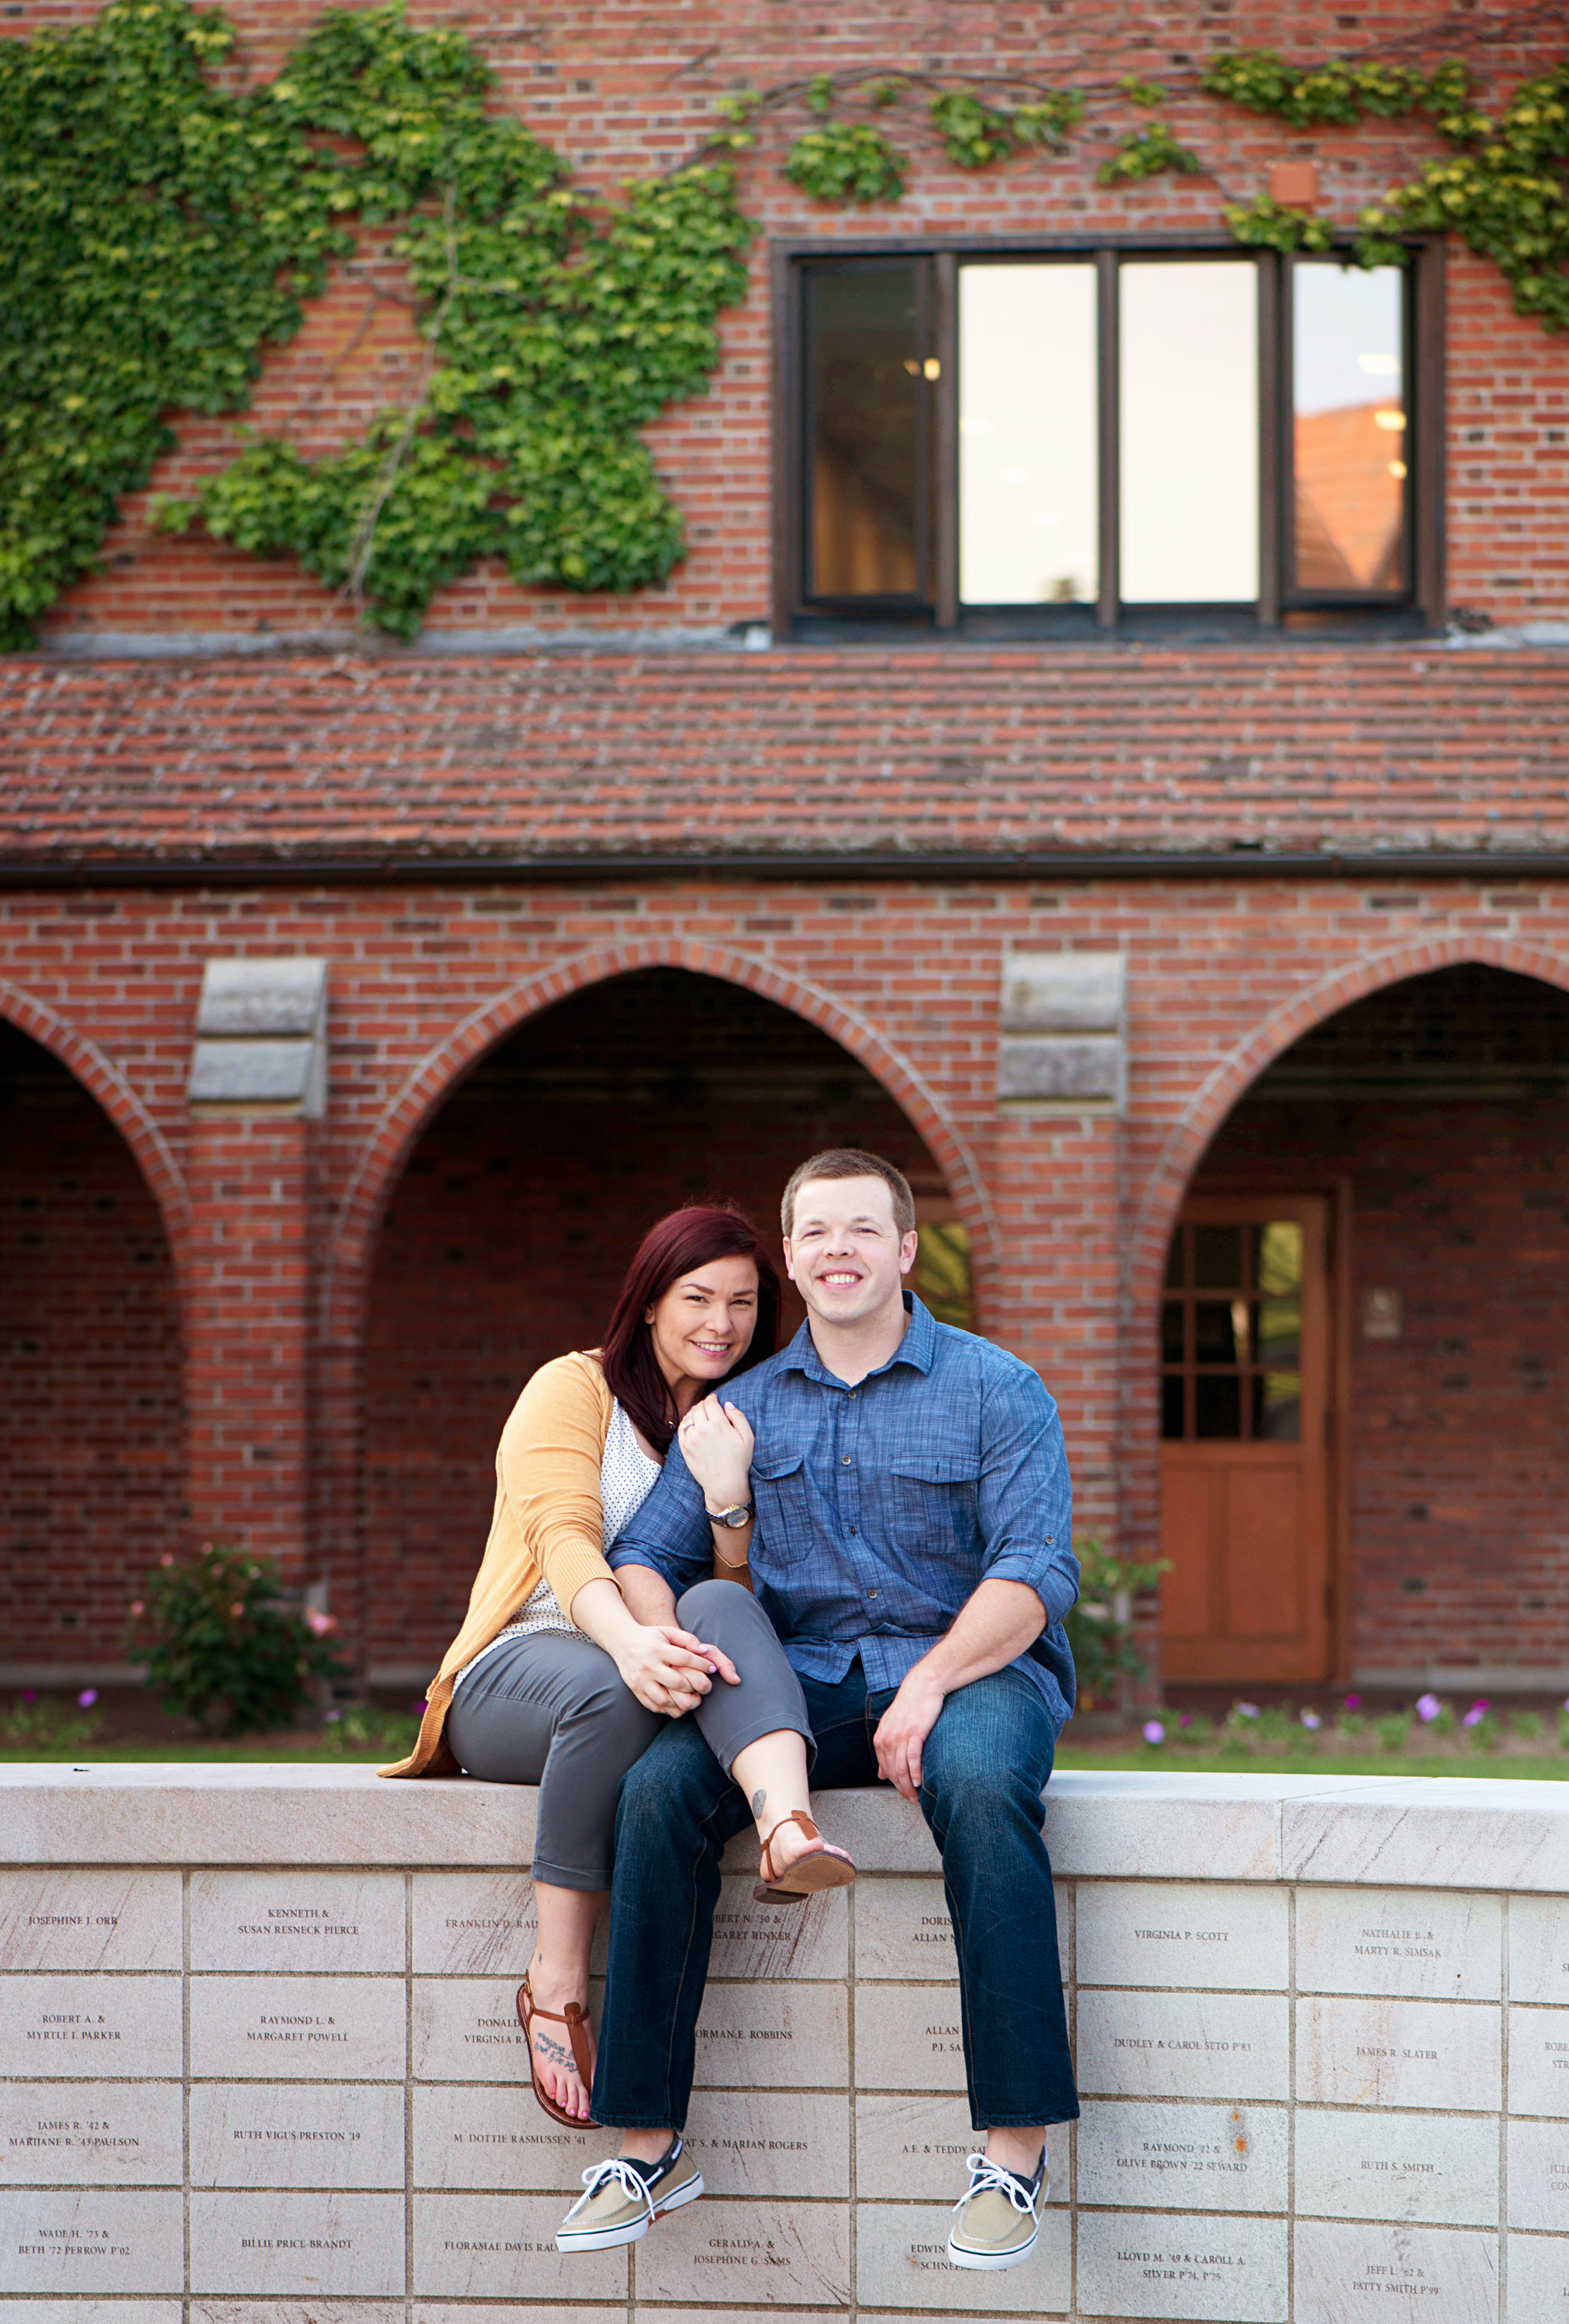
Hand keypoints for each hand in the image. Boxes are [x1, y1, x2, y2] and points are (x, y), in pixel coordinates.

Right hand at [614, 1622, 739, 1716]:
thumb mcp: (667, 1631)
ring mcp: (641, 1681)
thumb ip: (687, 1639)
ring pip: (665, 1699)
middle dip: (695, 1686)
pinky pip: (654, 1706)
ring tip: (693, 1698)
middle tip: (706, 1686)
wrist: (621, 1642)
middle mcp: (648, 1666)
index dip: (702, 1664)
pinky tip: (678, 1703)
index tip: (713, 1668)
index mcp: (657, 1650)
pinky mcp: (636, 1691)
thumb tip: (705, 1651)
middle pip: (677, 1682)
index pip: (685, 1659)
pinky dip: (668, 1708)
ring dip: (683, 1701)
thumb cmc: (650, 1637)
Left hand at [676, 1398, 754, 1511]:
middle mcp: (702, 1429)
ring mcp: (691, 1439)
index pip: (710, 1402)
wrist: (724, 1484)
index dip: (713, 1398)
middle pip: (699, 1407)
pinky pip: (681, 1429)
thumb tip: (728, 1404)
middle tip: (709, 1406)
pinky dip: (686, 1423)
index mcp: (719, 1424)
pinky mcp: (685, 1448)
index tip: (715, 1399)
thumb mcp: (748, 1438)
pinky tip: (692, 1424)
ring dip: (695, 1412)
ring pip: (689, 1417)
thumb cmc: (739, 1461)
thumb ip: (739, 1417)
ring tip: (700, 1414)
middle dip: (704, 1404)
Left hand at [873, 1671, 946, 1800]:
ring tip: (915, 1796)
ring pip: (901, 1768)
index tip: (903, 1792)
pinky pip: (913, 1758)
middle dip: (901, 1789)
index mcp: (881, 1738)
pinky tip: (919, 1781)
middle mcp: (888, 1738)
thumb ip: (886, 1750)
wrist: (922, 1686)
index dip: (894, 1784)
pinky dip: (915, 1772)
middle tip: (910, 1799)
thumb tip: (881, 1774)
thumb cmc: (910, 1707)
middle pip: (893, 1772)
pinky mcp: (915, 1733)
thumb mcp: (892, 1727)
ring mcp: (901, 1736)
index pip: (885, 1768)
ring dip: (908, 1786)